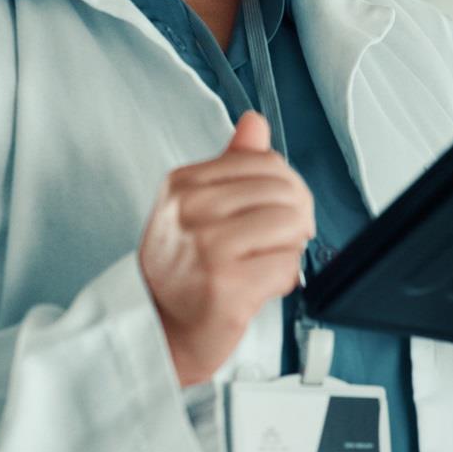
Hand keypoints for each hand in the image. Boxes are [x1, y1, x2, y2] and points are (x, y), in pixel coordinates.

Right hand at [139, 111, 315, 387]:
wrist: (158, 329)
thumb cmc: (180, 270)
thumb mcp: (194, 207)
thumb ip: (230, 165)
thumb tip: (254, 122)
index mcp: (184, 184)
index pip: (266, 163)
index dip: (286, 189)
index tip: (278, 211)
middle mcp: (191, 210)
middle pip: (285, 192)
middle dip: (294, 220)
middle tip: (276, 243)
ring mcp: (207, 247)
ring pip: (291, 226)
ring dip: (290, 250)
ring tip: (265, 263)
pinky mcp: (227, 285)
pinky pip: (288, 266)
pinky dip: (285, 279)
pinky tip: (261, 286)